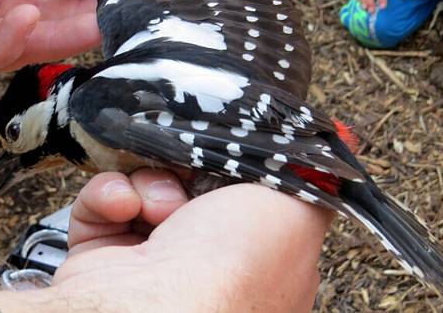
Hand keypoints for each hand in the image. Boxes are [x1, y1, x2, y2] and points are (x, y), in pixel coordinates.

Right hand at [0, 170, 330, 311]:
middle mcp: (206, 263)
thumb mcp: (298, 213)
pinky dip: (111, 195)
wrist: (151, 308)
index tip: (232, 146)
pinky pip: (105, 201)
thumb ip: (314, 180)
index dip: (237, 166)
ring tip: (161, 203)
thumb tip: (337, 146)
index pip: (248, 194)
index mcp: (259, 255)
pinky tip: (125, 207)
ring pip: (148, 185)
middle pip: (194, 182)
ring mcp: (153, 260)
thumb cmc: (235, 270)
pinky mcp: (105, 256)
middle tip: (193, 172)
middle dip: (189, 168)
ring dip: (152, 182)